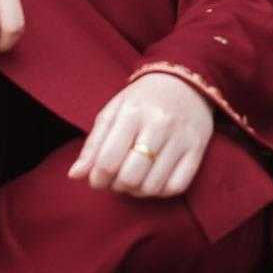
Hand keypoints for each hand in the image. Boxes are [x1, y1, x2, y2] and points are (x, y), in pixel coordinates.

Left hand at [67, 71, 213, 197]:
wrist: (183, 81)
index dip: (97, 179)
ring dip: (137, 191)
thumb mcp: (113, 112)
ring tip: (132, 180)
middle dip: (116, 186)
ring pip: (153, 186)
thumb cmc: (142, 100)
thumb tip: (75, 175)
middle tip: (115, 180)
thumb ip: (93, 144)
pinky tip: (152, 180)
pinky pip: (176, 187)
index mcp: (132, 112)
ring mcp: (181, 138)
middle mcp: (159, 124)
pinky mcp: (198, 149)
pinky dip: (160, 191)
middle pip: (130, 177)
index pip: (108, 160)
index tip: (96, 180)